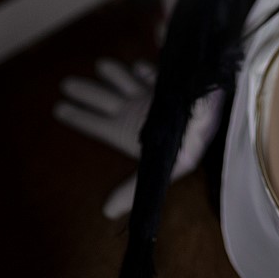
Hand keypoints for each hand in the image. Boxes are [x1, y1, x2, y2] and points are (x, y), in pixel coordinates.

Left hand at [54, 57, 223, 218]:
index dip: (78, 116)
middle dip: (86, 91)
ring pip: (124, 82)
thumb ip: (135, 187)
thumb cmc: (193, 138)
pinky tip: (137, 66)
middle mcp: (138, 112)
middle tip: (64, 83)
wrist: (221, 107)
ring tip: (99, 65)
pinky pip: (151, 74)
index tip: (57, 109)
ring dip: (112, 73)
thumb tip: (106, 212)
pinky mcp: (169, 81)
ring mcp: (153, 96)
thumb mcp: (163, 167)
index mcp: (131, 131)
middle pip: (105, 99)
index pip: (98, 124)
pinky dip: (142, 70)